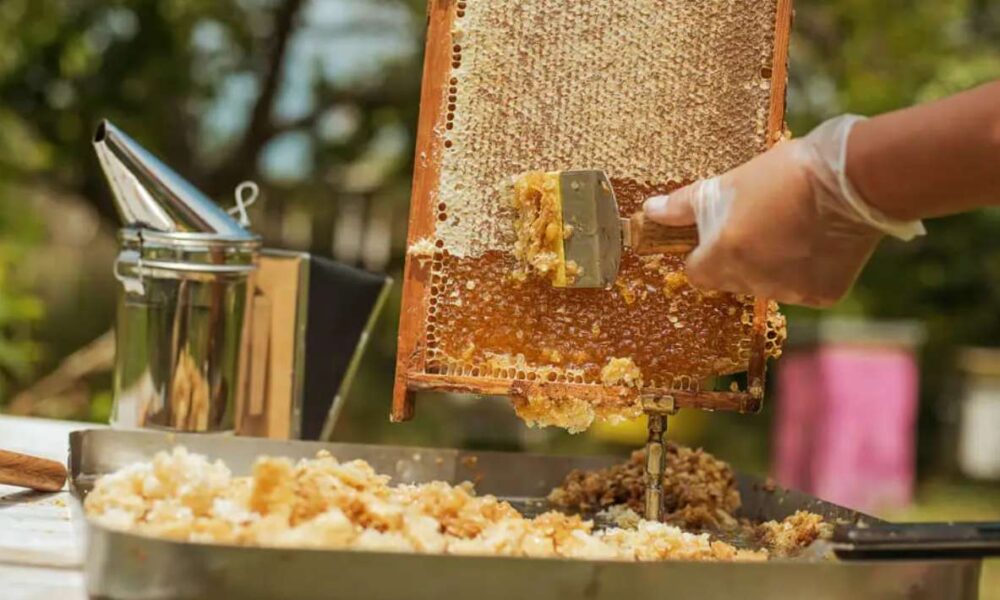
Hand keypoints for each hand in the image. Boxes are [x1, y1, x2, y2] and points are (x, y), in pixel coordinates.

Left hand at [643, 115, 923, 306]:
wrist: (853, 177)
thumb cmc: (784, 174)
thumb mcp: (728, 183)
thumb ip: (683, 206)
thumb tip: (649, 212)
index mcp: (725, 257)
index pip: (696, 272)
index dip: (703, 252)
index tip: (719, 232)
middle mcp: (755, 281)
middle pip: (730, 280)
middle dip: (737, 257)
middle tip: (759, 223)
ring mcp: (790, 291)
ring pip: (767, 285)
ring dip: (771, 265)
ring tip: (791, 227)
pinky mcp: (822, 294)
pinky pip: (802, 288)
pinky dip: (805, 270)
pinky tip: (816, 240)